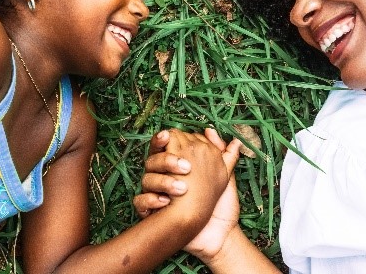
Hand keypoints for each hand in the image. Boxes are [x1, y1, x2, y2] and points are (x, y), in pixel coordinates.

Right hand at [134, 129, 240, 261]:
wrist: (221, 236)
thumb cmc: (221, 206)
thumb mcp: (225, 176)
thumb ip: (220, 152)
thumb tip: (210, 130)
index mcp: (177, 167)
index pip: (164, 147)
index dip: (162, 139)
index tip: (168, 136)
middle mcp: (164, 178)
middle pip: (152, 160)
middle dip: (166, 159)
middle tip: (185, 167)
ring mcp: (156, 194)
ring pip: (146, 179)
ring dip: (163, 182)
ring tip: (182, 189)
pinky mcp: (152, 213)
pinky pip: (140, 202)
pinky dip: (150, 200)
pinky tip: (165, 202)